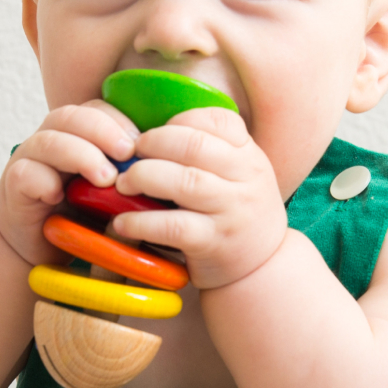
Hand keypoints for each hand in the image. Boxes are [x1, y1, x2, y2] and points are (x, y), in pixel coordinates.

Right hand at [0, 102, 137, 264]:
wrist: (40, 245)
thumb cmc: (84, 213)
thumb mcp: (115, 191)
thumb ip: (133, 174)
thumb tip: (172, 167)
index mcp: (78, 133)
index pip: (97, 109)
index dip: (120, 121)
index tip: (142, 144)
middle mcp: (52, 138)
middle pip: (72, 116)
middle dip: (103, 131)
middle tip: (127, 154)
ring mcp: (30, 160)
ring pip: (49, 140)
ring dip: (80, 154)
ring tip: (104, 178)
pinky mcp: (13, 187)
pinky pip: (24, 173)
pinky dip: (43, 181)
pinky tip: (59, 195)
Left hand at [110, 107, 288, 289]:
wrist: (263, 268)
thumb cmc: (238, 214)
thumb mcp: (240, 176)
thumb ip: (211, 153)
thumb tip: (151, 134)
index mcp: (251, 155)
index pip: (219, 120)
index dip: (180, 121)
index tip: (158, 135)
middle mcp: (248, 179)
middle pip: (194, 145)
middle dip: (153, 144)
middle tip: (132, 155)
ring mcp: (232, 211)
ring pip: (184, 181)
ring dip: (144, 177)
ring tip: (124, 184)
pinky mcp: (214, 243)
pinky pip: (173, 226)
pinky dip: (141, 222)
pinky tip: (123, 222)